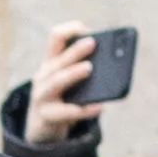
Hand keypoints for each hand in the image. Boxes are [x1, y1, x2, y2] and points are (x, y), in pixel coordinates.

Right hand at [20, 24, 107, 150]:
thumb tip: (115, 63)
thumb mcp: (68, 80)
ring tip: (89, 68)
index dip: (70, 30)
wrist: (41, 128)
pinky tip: (99, 107)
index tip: (85, 28)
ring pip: (56, 82)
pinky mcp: (46, 117)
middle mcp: (43, 76)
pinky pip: (65, 113)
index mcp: (51, 62)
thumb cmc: (62, 98)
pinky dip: (84, 110)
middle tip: (93, 43)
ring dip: (73, 73)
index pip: (56, 38)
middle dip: (75, 50)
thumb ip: (84, 68)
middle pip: (58, 60)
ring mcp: (42, 96)